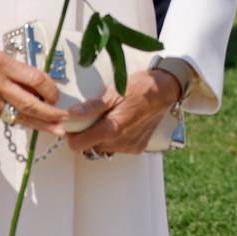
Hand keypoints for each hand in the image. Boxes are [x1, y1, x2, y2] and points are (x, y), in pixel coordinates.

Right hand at [0, 38, 96, 135]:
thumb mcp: (2, 57)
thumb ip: (21, 73)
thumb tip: (45, 89)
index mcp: (3, 64)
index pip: (35, 80)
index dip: (51, 90)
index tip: (58, 96)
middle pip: (29, 104)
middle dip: (50, 114)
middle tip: (66, 119)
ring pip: (19, 116)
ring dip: (40, 124)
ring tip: (57, 130)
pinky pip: (7, 118)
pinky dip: (23, 121)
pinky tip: (35, 125)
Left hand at [67, 67, 182, 157]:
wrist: (166, 90)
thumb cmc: (140, 87)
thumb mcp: (112, 92)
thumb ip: (91, 107)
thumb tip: (70, 115)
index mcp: (112, 128)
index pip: (77, 145)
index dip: (73, 134)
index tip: (75, 124)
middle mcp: (121, 142)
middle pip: (90, 146)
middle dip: (88, 134)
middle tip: (96, 116)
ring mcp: (130, 146)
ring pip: (103, 148)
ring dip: (102, 137)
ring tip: (111, 118)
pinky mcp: (138, 147)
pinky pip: (117, 147)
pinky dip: (115, 138)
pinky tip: (123, 124)